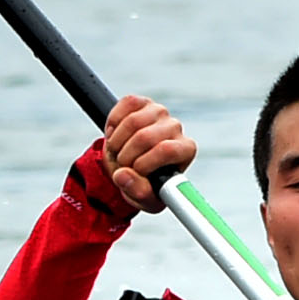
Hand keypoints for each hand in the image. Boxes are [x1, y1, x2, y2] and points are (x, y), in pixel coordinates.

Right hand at [102, 93, 193, 210]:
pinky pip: (125, 105)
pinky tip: (115, 135)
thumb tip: (122, 175)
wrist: (130, 168)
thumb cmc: (144, 184)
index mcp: (185, 150)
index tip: (135, 172)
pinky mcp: (142, 102)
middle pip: (145, 137)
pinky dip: (113, 123)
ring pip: (132, 121)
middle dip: (126, 156)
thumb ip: (138, 192)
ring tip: (118, 152)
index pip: (167, 150)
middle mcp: (175, 128)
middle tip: (122, 165)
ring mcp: (159, 112)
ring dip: (117, 142)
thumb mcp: (144, 197)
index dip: (144, 164)